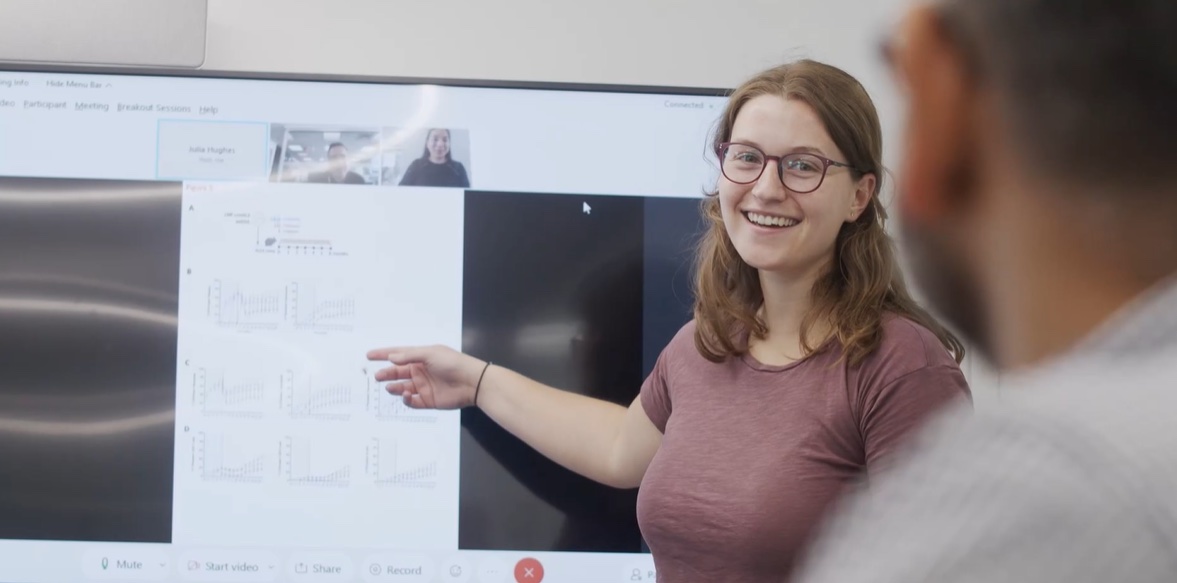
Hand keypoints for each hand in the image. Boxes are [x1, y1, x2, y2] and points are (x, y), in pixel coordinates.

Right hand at [366, 345, 487, 408]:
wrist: (471, 382)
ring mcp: (424, 386)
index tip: (369, 356)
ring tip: (391, 386)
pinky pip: (412, 402)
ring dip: (395, 387)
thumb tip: (392, 357)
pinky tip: (408, 395)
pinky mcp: (428, 400)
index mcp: (421, 357)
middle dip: (386, 373)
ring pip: (403, 387)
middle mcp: (420, 371)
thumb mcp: (430, 354)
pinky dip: (407, 400)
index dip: (383, 354)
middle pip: (398, 372)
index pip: (398, 355)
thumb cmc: (453, 363)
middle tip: (378, 375)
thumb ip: (409, 356)